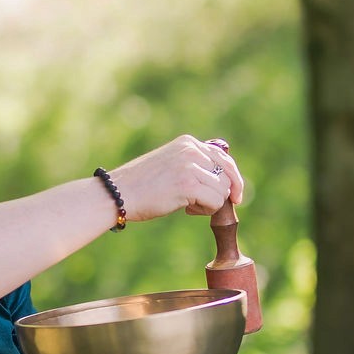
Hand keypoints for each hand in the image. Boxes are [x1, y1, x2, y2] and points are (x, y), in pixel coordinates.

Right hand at [108, 135, 246, 222]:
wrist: (117, 194)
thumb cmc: (141, 186)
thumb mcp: (170, 165)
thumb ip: (193, 165)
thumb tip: (225, 181)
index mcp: (187, 143)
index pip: (223, 158)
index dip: (234, 178)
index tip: (236, 195)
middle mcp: (191, 150)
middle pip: (228, 174)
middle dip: (228, 192)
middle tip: (222, 205)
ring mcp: (190, 166)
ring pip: (222, 190)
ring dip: (210, 203)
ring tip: (188, 205)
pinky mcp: (188, 184)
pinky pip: (215, 202)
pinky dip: (205, 210)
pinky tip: (186, 209)